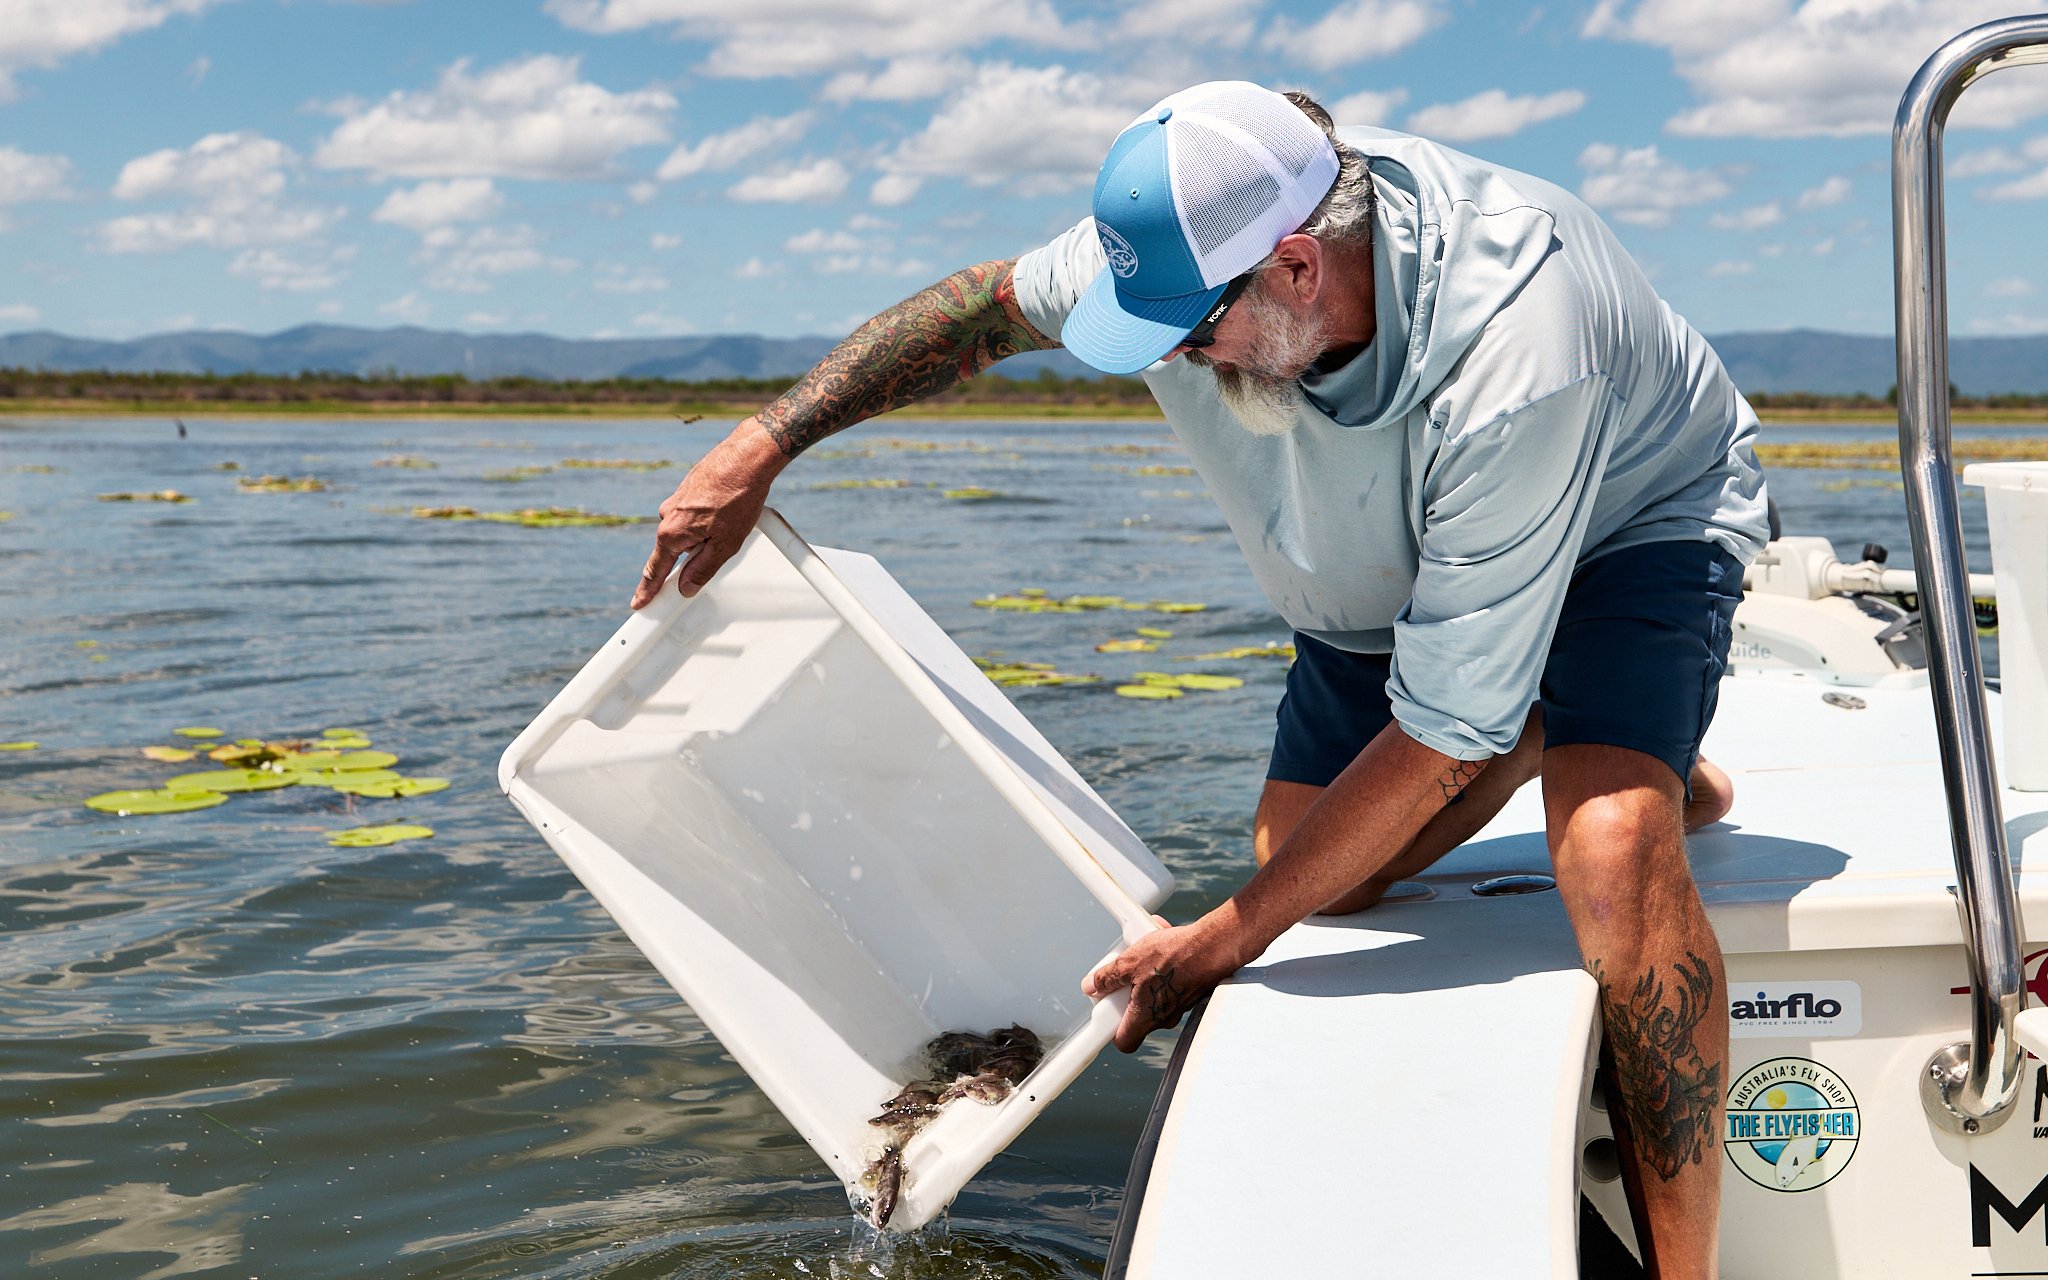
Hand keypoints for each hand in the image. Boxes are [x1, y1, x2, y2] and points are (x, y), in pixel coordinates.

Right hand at [631, 420, 785, 608]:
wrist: (748, 457)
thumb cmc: (738, 497)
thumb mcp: (725, 545)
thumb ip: (702, 570)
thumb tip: (686, 588)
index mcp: (672, 533)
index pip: (655, 571)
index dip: (648, 590)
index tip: (639, 604)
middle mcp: (668, 515)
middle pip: (673, 550)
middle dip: (692, 555)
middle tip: (718, 545)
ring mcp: (676, 500)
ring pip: (687, 530)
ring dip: (705, 534)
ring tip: (732, 522)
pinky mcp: (688, 489)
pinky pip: (694, 513)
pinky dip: (708, 518)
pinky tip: (728, 510)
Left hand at [1082, 914, 1244, 1051]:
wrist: (1216, 945)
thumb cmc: (1179, 956)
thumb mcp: (1130, 961)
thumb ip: (1108, 977)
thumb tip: (1092, 985)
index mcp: (1146, 1017)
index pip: (1123, 1042)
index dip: (1109, 1031)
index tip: (1103, 1013)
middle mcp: (1164, 1017)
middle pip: (1136, 1013)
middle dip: (1126, 991)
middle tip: (1122, 972)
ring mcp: (1178, 1004)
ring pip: (1152, 993)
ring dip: (1144, 973)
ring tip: (1143, 950)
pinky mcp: (1189, 990)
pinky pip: (1168, 982)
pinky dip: (1162, 966)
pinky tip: (1161, 944)